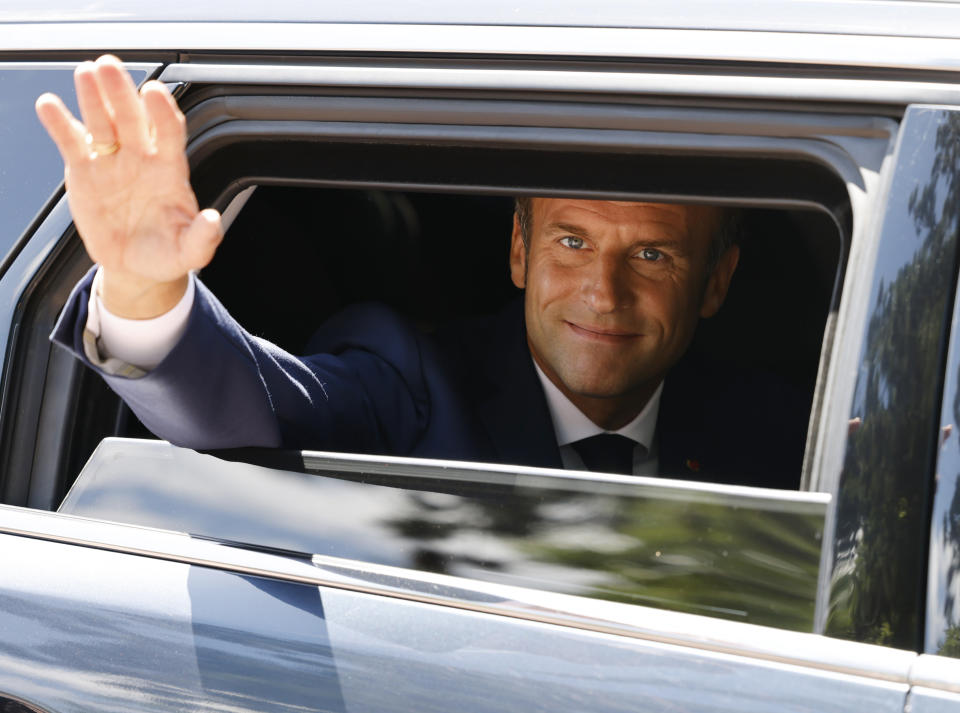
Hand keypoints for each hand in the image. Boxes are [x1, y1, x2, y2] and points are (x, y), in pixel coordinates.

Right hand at [35, 55, 221, 317]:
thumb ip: (204, 237)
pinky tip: (49, 105)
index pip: (169, 133)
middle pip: (132, 117)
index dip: (162, 113)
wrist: (137, 266)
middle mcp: (141, 158)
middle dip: (122, 92)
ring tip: (84, 73)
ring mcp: (112, 162)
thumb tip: (214, 220)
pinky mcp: (84, 171)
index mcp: (170, 170)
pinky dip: (59, 124)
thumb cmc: (168, 254)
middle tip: (110, 66)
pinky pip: (72, 143)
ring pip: (102, 123)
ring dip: (92, 98)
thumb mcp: (190, 252)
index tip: (154, 92)